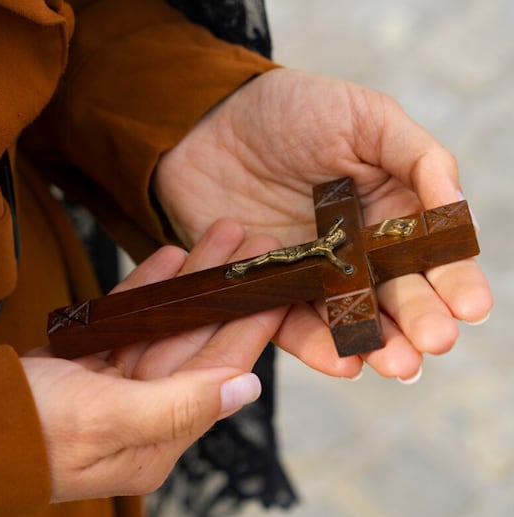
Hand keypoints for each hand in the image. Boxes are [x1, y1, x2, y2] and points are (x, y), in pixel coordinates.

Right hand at [23, 220, 286, 501]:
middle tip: (255, 244)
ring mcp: (112, 389)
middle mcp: (141, 414)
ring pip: (163, 326)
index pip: (218, 372)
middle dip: (225, 291)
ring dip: (192, 283)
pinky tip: (170, 261)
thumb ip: (178, 406)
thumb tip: (245, 389)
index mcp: (156, 438)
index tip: (278, 286)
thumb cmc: (27, 433)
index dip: (251, 326)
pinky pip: (125, 323)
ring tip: (219, 238)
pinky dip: (146, 292)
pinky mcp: (84, 366)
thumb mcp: (105, 420)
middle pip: (195, 342)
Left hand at [154, 68, 492, 379]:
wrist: (206, 123)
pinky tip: (345, 364)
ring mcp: (312, 273)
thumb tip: (460, 213)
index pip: (430, 253)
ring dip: (378, 343)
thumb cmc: (291, 109)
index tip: (470, 307)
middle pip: (396, 293)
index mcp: (390, 209)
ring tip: (399, 365)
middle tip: (436, 342)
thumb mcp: (363, 117)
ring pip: (352, 318)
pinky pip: (293, 324)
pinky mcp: (267, 290)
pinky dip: (318, 346)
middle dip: (419, 320)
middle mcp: (357, 249)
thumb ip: (417, 158)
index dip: (454, 280)